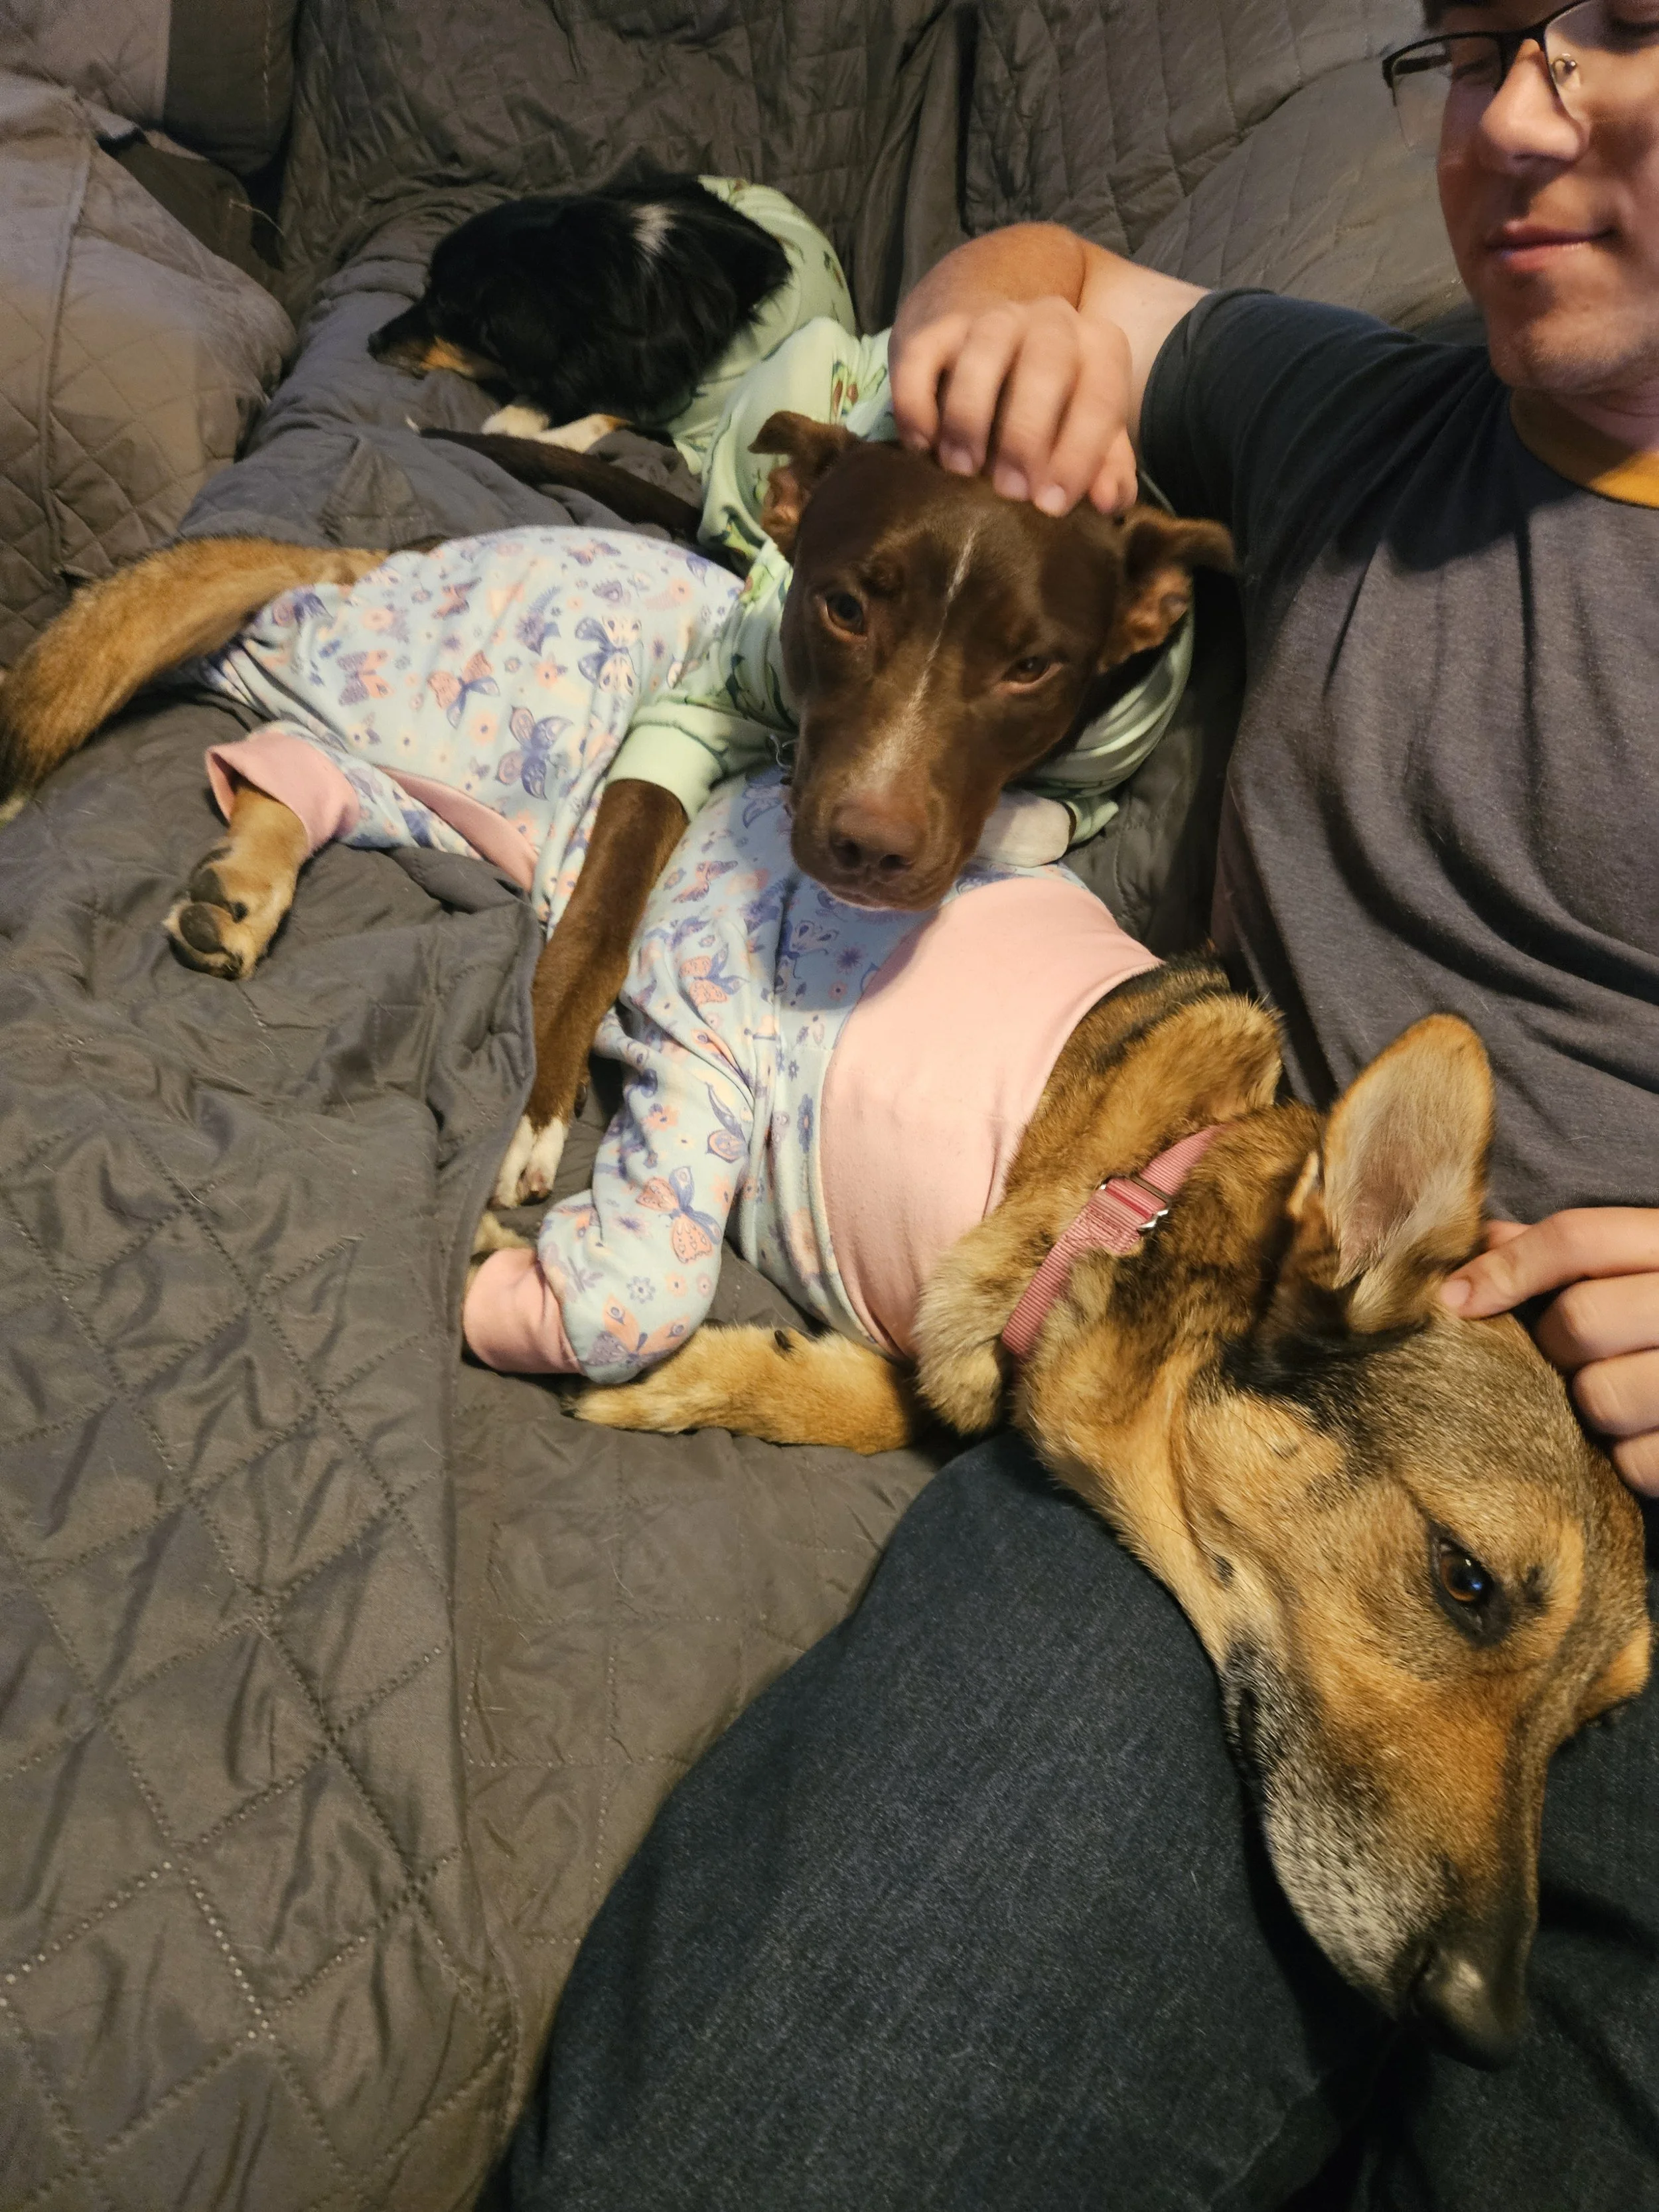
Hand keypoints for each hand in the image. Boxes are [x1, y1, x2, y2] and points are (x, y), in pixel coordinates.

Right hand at [888, 298, 1138, 516]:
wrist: (991, 341)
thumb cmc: (1049, 404)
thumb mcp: (1086, 431)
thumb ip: (1106, 468)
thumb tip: (1108, 501)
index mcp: (1098, 347)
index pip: (1101, 395)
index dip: (1079, 454)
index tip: (1050, 505)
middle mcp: (1051, 320)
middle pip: (1046, 363)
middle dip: (1026, 435)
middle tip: (1009, 492)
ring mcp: (992, 318)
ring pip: (982, 351)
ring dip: (969, 417)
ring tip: (961, 470)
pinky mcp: (938, 328)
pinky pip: (922, 357)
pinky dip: (918, 406)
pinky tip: (922, 446)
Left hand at [1442, 1209, 1658, 1492]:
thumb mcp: (1655, 1260)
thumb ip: (1581, 1251)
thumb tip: (1489, 1239)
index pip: (1578, 1238)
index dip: (1506, 1267)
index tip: (1456, 1300)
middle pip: (1578, 1320)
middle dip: (1556, 1344)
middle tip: (1575, 1353)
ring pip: (1599, 1396)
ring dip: (1590, 1405)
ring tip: (1620, 1395)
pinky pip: (1635, 1462)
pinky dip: (1629, 1459)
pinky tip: (1649, 1434)